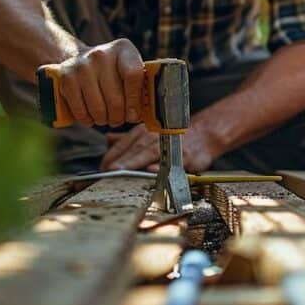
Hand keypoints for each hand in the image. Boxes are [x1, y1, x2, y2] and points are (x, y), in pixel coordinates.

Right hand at [52, 39, 143, 128]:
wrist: (80, 60)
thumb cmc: (112, 72)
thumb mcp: (128, 71)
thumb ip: (139, 88)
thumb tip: (139, 115)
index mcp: (123, 49)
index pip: (133, 75)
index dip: (135, 100)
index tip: (134, 115)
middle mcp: (101, 54)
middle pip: (116, 99)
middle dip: (119, 117)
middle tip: (119, 120)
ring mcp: (82, 66)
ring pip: (98, 108)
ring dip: (104, 120)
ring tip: (106, 118)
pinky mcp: (67, 78)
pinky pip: (81, 111)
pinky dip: (87, 120)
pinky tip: (91, 116)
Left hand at [100, 124, 219, 173]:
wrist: (203, 135)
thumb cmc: (174, 137)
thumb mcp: (150, 134)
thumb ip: (128, 139)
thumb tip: (108, 140)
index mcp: (145, 132)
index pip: (123, 144)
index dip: (111, 157)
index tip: (101, 169)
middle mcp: (155, 137)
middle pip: (134, 149)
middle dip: (119, 162)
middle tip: (106, 172)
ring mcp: (170, 146)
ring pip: (149, 154)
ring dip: (134, 162)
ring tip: (121, 171)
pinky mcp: (185, 157)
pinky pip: (172, 162)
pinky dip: (162, 166)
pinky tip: (152, 171)